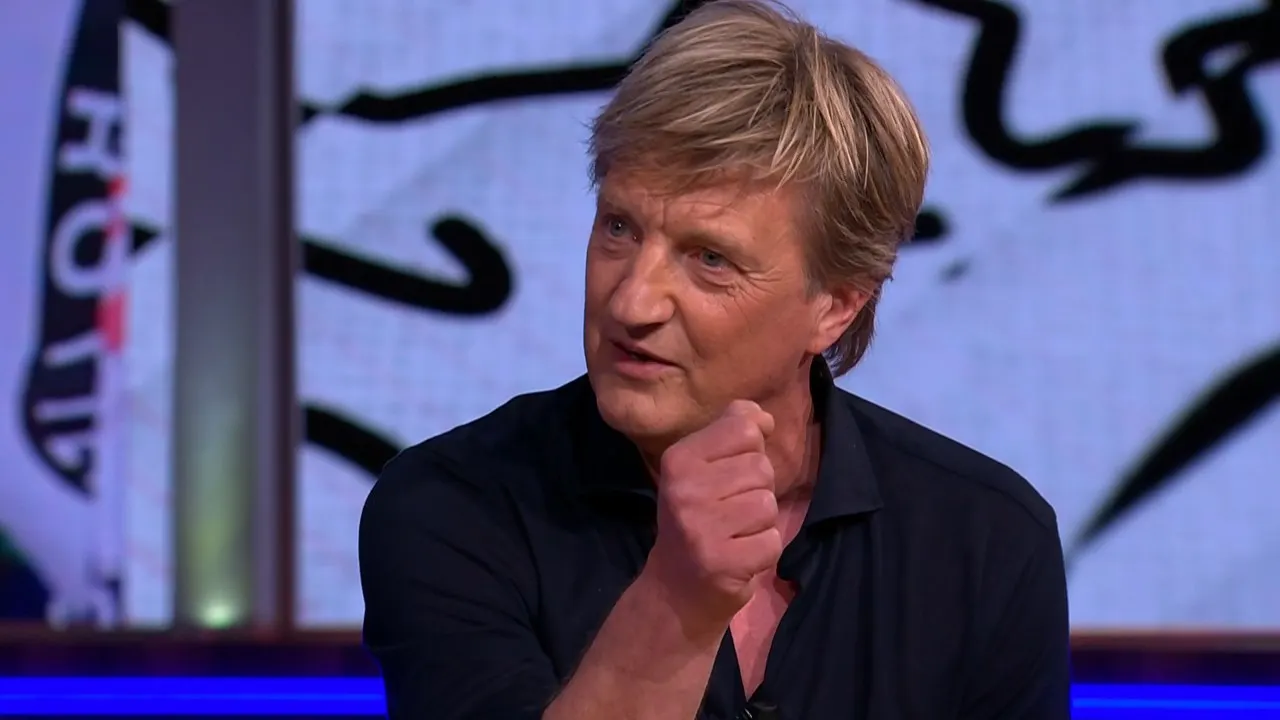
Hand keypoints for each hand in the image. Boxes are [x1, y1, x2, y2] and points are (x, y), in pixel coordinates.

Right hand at [642, 400, 781, 633]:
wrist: (675, 590)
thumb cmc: (696, 521)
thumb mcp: (701, 469)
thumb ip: (731, 433)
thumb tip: (763, 417)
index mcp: (679, 459)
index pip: (744, 429)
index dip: (750, 452)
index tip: (729, 477)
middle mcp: (685, 489)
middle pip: (761, 468)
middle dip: (756, 490)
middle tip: (728, 514)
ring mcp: (702, 527)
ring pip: (768, 503)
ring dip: (760, 523)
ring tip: (733, 534)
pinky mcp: (723, 562)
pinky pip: (773, 540)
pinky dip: (764, 550)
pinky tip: (739, 556)